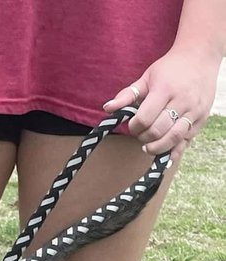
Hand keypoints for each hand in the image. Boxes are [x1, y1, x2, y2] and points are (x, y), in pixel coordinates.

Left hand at [104, 44, 220, 164]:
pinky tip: (165, 156)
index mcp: (165, 89)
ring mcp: (194, 110)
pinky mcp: (202, 118)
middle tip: (141, 134)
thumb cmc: (170, 68)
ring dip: (157, 147)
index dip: (134, 127)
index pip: (144, 119)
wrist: (201, 56)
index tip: (133, 125)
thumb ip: (127, 94)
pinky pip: (186, 141)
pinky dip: (174, 152)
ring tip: (149, 146)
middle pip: (157, 131)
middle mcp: (182, 100)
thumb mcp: (147, 77)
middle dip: (144, 137)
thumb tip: (107, 108)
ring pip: (173, 138)